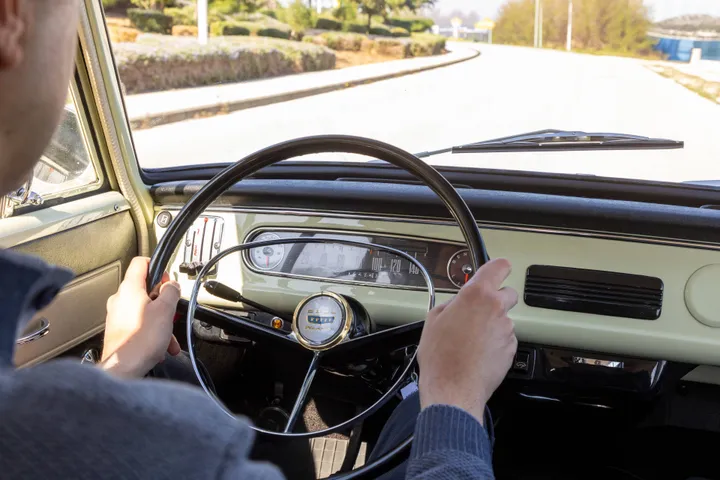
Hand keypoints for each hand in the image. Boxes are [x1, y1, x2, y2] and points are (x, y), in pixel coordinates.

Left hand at [101, 257, 181, 378]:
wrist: (123, 368)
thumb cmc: (141, 340)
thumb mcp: (166, 310)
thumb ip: (171, 291)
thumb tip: (172, 285)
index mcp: (130, 288)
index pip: (141, 263)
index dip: (157, 267)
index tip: (167, 279)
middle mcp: (120, 299)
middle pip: (146, 290)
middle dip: (163, 302)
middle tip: (171, 311)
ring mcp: (118, 315)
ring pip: (145, 310)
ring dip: (161, 321)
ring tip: (169, 337)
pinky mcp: (119, 330)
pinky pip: (139, 325)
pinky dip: (152, 332)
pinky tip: (160, 346)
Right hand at [417, 258, 517, 423]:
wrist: (453, 389)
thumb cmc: (441, 357)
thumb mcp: (433, 320)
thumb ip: (451, 304)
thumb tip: (458, 303)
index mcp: (476, 295)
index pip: (499, 267)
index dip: (498, 267)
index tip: (496, 270)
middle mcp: (496, 309)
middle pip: (508, 293)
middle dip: (496, 299)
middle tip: (477, 311)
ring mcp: (506, 330)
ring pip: (504, 318)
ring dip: (492, 324)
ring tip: (471, 340)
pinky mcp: (511, 349)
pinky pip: (505, 338)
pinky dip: (495, 342)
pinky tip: (478, 352)